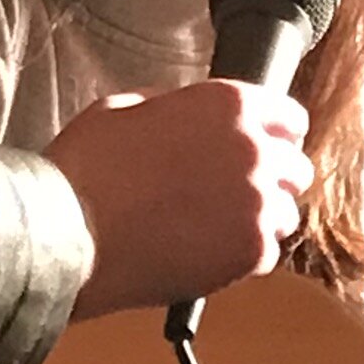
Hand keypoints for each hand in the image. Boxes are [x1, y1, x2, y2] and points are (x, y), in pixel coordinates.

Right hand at [47, 82, 314, 319]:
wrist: (67, 236)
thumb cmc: (85, 171)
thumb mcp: (126, 109)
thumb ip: (180, 109)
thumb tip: (197, 118)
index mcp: (227, 105)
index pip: (290, 117)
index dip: (277, 135)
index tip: (269, 148)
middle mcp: (254, 150)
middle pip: (296, 169)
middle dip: (271, 180)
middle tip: (234, 194)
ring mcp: (256, 204)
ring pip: (284, 215)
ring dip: (258, 220)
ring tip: (212, 228)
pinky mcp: (249, 252)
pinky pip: (267, 255)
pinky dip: (242, 258)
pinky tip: (204, 252)